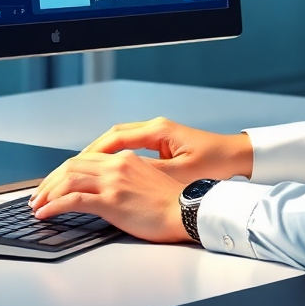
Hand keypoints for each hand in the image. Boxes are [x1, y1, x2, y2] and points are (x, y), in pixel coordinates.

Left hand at [28, 151, 189, 242]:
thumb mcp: (146, 180)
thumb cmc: (171, 202)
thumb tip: (106, 189)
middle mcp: (116, 164)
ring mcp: (113, 181)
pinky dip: (54, 205)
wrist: (187, 211)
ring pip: (69, 179)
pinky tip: (45, 214)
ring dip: (48, 193)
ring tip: (37, 206)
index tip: (52, 184)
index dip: (62, 171)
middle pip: (71, 165)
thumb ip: (126, 177)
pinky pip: (73, 199)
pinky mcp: (112, 200)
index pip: (84, 159)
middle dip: (49, 181)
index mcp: (124, 158)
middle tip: (37, 195)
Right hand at [79, 116, 252, 182]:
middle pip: (112, 136)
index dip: (93, 153)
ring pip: (119, 140)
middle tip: (68, 170)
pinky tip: (104, 170)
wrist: (237, 158)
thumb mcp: (180, 173)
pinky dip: (113, 156)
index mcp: (158, 130)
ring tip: (78, 171)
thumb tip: (119, 178)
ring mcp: (158, 134)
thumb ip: (149, 173)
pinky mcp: (162, 143)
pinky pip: (129, 146)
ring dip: (99, 155)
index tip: (73, 167)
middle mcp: (155, 128)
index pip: (115, 138)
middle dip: (89, 153)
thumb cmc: (214, 164)